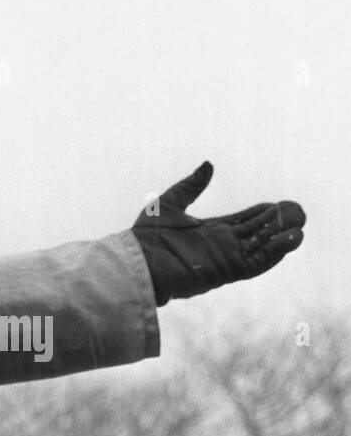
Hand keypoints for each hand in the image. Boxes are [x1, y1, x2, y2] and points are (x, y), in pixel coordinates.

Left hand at [132, 161, 305, 305]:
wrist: (136, 263)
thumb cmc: (145, 237)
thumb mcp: (169, 204)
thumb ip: (191, 186)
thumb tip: (209, 164)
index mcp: (207, 231)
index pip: (241, 222)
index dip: (260, 214)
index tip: (277, 204)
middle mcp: (219, 246)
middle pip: (255, 233)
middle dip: (276, 223)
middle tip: (297, 211)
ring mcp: (224, 259)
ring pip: (260, 247)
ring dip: (280, 237)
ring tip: (300, 224)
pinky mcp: (226, 271)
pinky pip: (256, 262)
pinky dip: (274, 252)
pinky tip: (291, 239)